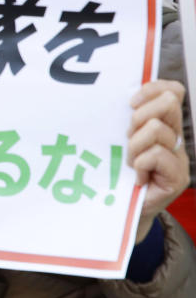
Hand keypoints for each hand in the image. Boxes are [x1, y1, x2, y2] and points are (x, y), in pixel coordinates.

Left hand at [127, 79, 188, 242]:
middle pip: (169, 103)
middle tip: (127, 138)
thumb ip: (124, 119)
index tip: (130, 103)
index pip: (172, 91)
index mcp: (163, 124)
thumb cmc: (117, 170)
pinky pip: (155, 155)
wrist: (121, 208)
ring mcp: (180, 158)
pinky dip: (139, 164)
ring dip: (134, 146)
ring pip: (155, 129)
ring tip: (130, 162)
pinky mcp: (178, 177)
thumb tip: (120, 97)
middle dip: (140, 116)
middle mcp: (176, 138)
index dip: (153, 89)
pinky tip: (137, 176)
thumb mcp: (118, 138)